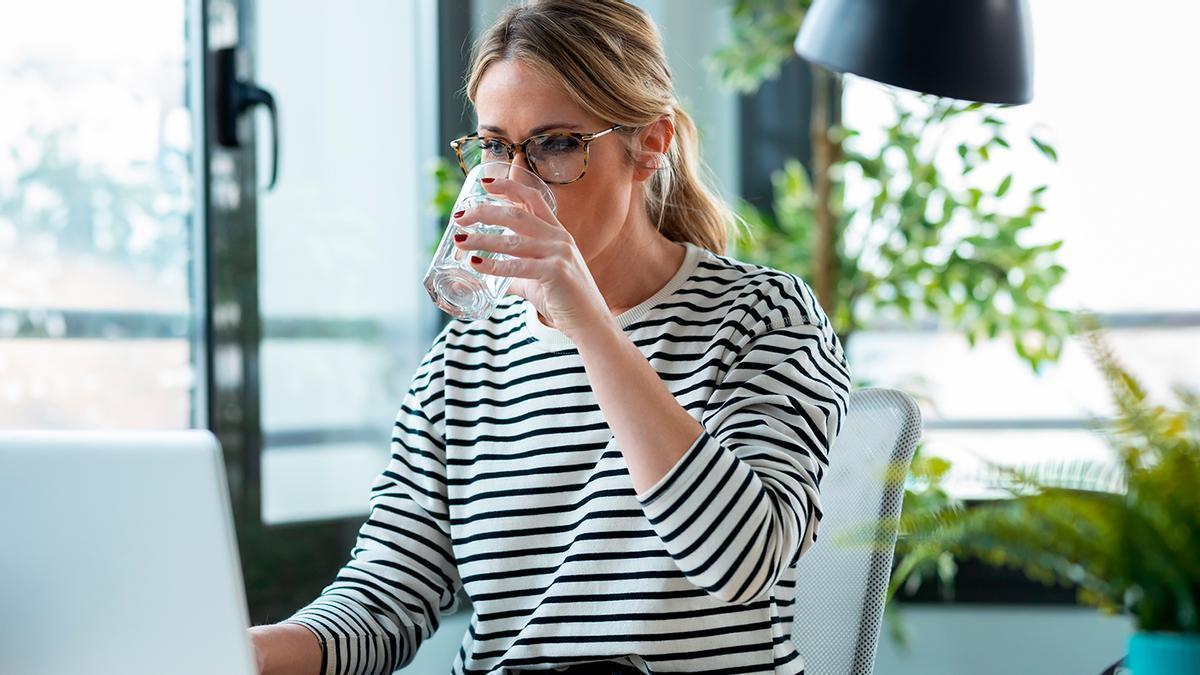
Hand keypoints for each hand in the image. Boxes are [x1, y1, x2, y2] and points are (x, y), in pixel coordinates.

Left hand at [452, 177, 616, 339]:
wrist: (589, 322)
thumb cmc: (564, 299)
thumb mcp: (537, 279)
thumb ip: (513, 272)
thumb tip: (485, 271)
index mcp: (557, 232)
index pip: (532, 198)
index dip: (508, 187)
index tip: (484, 183)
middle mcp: (559, 238)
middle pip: (517, 215)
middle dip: (485, 212)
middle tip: (460, 216)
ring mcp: (559, 254)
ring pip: (513, 240)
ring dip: (482, 239)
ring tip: (460, 240)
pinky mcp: (555, 273)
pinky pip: (518, 267)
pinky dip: (494, 265)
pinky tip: (476, 264)